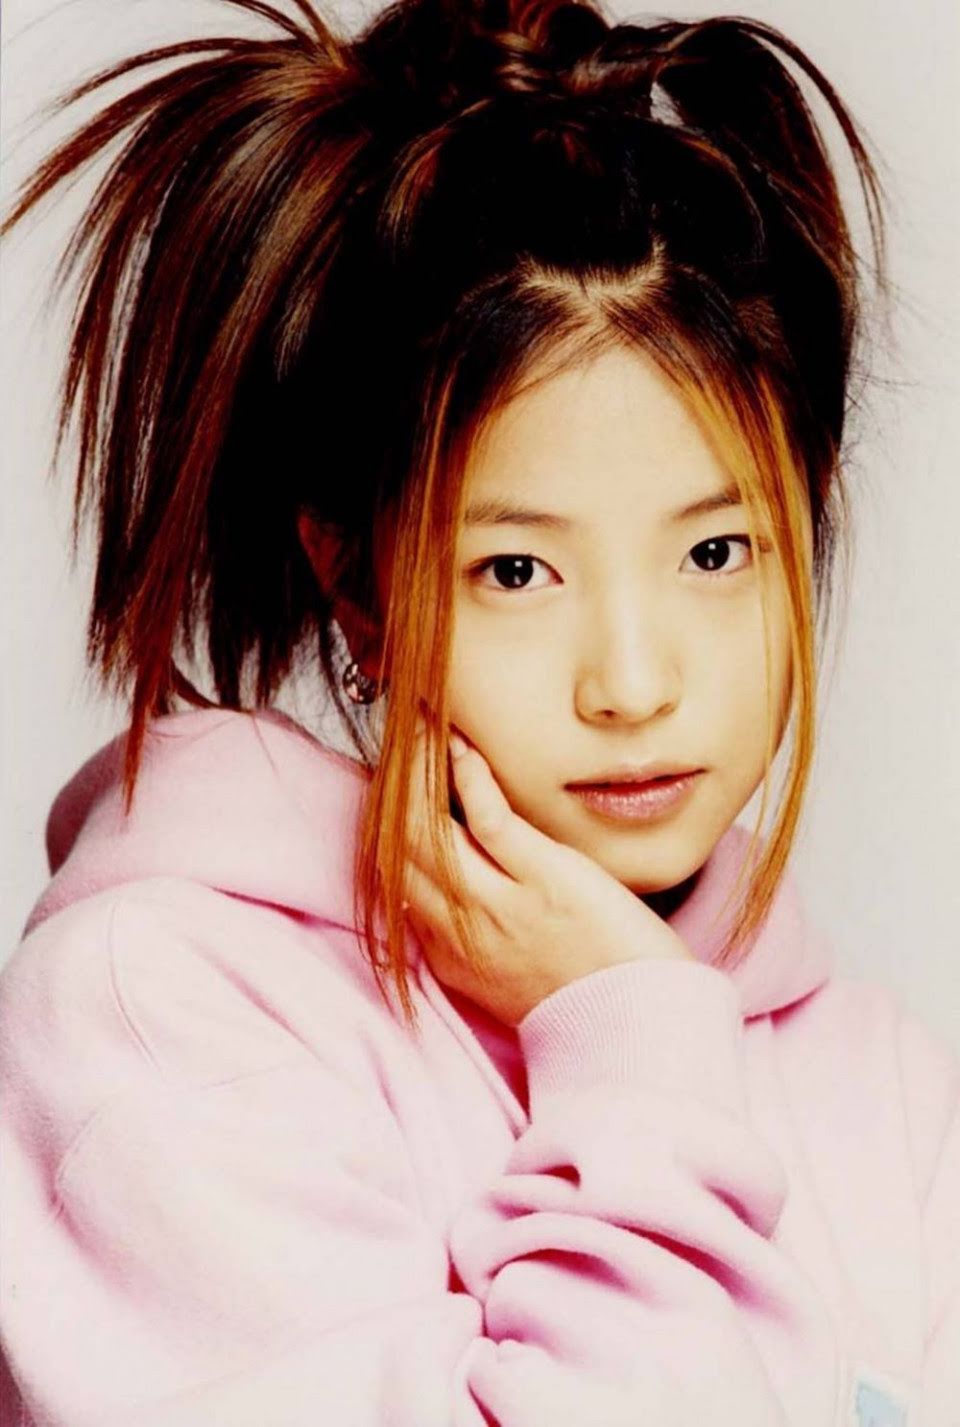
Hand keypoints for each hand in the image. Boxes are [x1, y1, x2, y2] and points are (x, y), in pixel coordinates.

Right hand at [402, 717, 696, 1027]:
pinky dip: (470, 780)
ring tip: (421, 724)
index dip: (385, 824)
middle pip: (398, 849)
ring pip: (429, 830)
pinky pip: (490, 821)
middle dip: (389, 787)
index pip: (395, 877)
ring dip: (418, 770)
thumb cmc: (590, 1000)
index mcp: (449, 953)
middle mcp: (462, 928)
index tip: (391, 782)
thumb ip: (475, 940)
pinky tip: (462, 745)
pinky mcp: (546, 880)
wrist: (640, 1027)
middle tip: (398, 736)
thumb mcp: (508, 982)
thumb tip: (459, 896)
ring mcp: (501, 905)